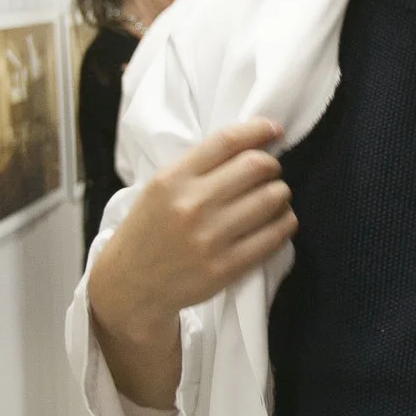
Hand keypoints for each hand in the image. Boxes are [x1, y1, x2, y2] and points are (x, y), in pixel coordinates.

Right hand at [87, 119, 293, 409]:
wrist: (131, 285)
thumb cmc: (149, 230)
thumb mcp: (160, 188)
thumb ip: (199, 166)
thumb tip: (253, 144)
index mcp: (172, 179)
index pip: (227, 141)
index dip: (258, 130)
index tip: (274, 130)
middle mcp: (192, 205)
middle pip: (256, 167)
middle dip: (272, 166)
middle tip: (270, 173)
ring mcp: (210, 238)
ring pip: (272, 199)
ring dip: (281, 195)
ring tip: (274, 199)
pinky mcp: (226, 268)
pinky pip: (274, 236)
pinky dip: (284, 224)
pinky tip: (278, 222)